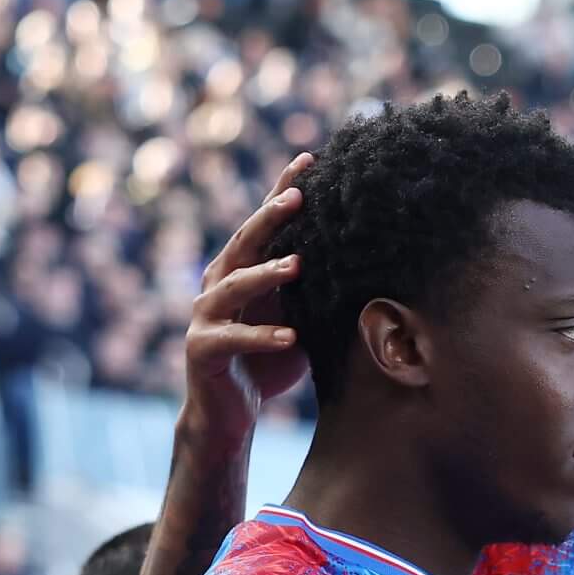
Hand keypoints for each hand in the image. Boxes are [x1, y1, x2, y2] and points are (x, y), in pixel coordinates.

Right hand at [186, 152, 314, 431]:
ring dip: (266, 274)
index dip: (282, 192)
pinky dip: (262, 337)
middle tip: (298, 197)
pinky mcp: (201, 349)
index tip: (310, 161)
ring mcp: (205, 316)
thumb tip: (372, 264)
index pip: (263, 225)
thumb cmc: (268, 362)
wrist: (230, 413)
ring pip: (233, 286)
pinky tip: (291, 337)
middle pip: (244, 243)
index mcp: (241, 270)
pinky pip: (232, 338)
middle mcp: (218, 284)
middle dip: (270, 218)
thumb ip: (317, 291)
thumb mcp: (300, 319)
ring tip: (298, 265)